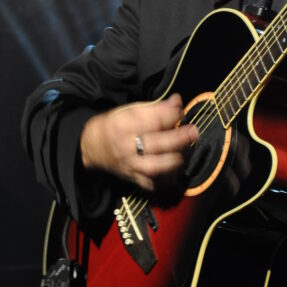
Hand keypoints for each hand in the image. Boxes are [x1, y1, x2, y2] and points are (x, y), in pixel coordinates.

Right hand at [80, 94, 199, 191]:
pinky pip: (153, 184)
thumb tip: (178, 101)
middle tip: (194, 132)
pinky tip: (176, 169)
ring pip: (155, 168)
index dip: (170, 116)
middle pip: (155, 145)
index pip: (150, 121)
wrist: (92, 147)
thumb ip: (155, 107)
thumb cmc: (114, 125)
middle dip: (178, 138)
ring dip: (175, 159)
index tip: (181, 111)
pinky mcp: (134, 180)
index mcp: (122, 126)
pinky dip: (167, 179)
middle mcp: (125, 147)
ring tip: (186, 150)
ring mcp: (130, 166)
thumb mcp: (129, 110)